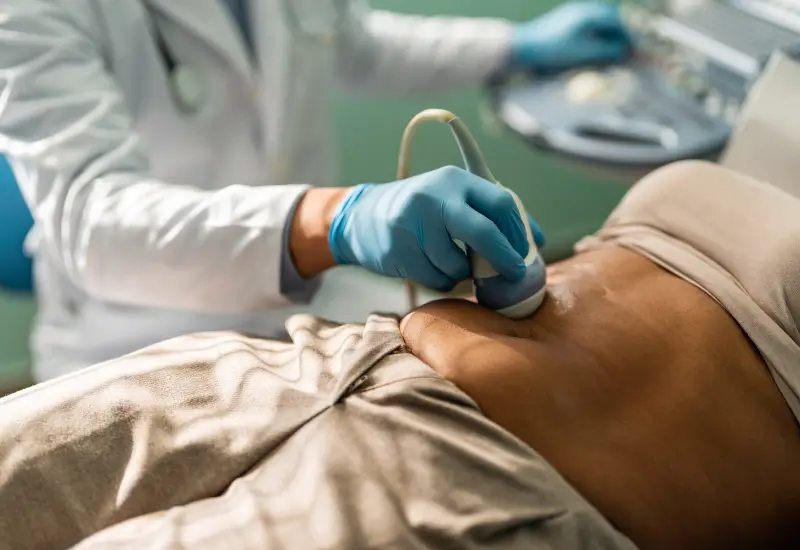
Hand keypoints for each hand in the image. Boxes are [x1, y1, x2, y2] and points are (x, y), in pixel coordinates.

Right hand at [327, 166, 544, 291]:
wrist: (363, 217)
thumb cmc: (422, 211)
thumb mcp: (454, 200)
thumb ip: (492, 215)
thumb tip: (536, 241)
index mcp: (454, 180)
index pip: (501, 202)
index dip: (518, 232)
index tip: (526, 253)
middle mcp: (434, 197)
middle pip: (483, 231)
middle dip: (503, 258)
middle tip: (514, 274)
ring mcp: (413, 224)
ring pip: (458, 264)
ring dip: (464, 274)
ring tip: (454, 264)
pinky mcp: (399, 250)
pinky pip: (437, 278)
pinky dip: (443, 281)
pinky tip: (432, 268)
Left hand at [510, 1, 632, 73]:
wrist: (522, 46)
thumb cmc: (551, 50)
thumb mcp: (583, 52)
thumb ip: (607, 50)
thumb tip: (628, 50)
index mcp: (591, 14)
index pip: (622, 23)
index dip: (636, 37)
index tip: (647, 50)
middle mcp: (587, 10)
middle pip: (617, 22)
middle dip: (629, 37)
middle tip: (640, 54)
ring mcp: (579, 16)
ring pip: (606, 26)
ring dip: (616, 39)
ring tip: (625, 55)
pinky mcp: (572, 24)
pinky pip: (595, 30)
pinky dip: (604, 40)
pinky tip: (606, 52)